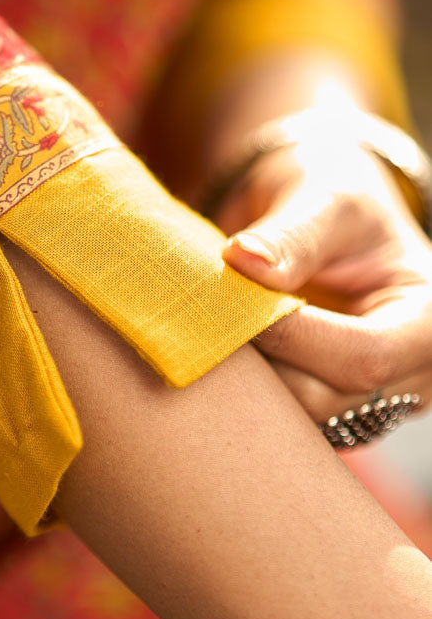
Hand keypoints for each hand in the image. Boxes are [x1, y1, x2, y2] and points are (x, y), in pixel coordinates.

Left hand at [215, 138, 431, 422]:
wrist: (319, 215)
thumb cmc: (333, 195)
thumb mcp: (325, 196)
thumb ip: (292, 233)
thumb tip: (243, 262)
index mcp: (431, 321)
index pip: (363, 356)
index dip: (290, 337)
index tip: (230, 305)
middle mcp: (414, 374)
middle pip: (329, 402)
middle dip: (263, 365)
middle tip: (208, 322)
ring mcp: (374, 403)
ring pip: (300, 422)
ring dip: (249, 386)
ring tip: (216, 332)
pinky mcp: (332, 412)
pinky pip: (285, 422)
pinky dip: (248, 395)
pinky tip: (224, 353)